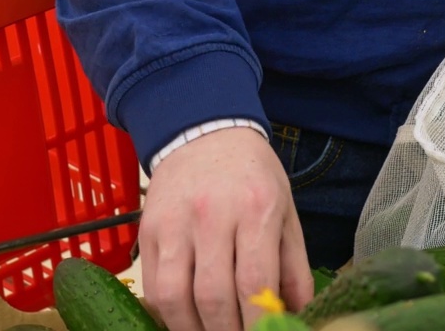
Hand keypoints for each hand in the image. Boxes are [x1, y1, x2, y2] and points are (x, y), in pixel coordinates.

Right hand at [140, 127, 313, 330]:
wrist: (203, 132)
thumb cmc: (252, 176)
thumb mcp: (286, 211)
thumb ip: (294, 267)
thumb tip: (297, 314)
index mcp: (256, 209)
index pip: (254, 283)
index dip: (258, 324)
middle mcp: (211, 216)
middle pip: (213, 297)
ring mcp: (174, 224)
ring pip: (175, 297)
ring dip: (193, 330)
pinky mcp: (148, 231)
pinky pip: (153, 286)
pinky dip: (169, 314)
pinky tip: (187, 319)